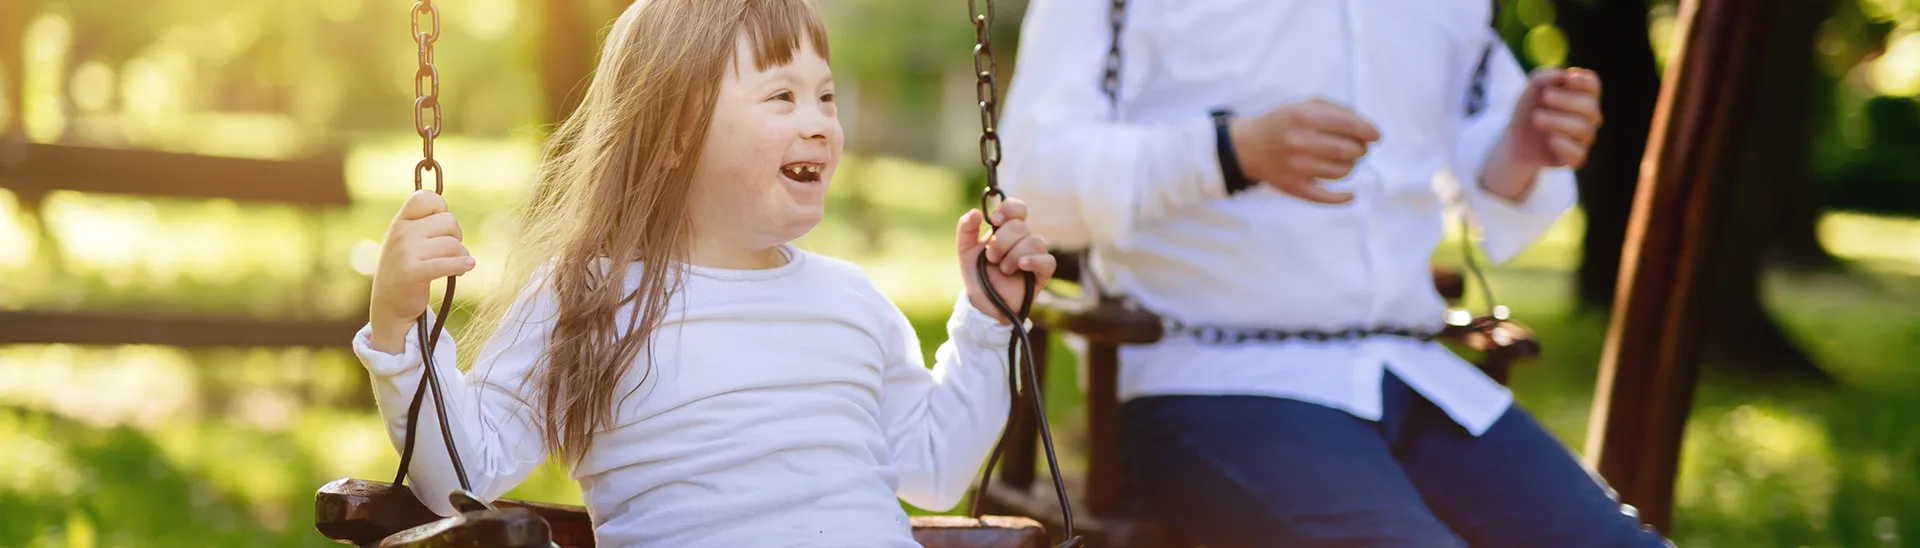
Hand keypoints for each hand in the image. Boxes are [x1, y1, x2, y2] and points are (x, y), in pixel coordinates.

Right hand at [368, 190, 474, 353]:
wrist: (388, 306)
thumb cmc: (405, 270)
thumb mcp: (406, 240)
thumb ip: (422, 224)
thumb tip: (447, 212)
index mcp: (400, 222)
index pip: (426, 197)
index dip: (442, 208)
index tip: (442, 227)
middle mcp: (401, 233)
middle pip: (449, 221)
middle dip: (457, 236)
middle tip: (451, 250)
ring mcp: (405, 253)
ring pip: (453, 244)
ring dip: (462, 256)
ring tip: (458, 266)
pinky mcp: (414, 273)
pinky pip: (448, 263)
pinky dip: (462, 265)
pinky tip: (467, 267)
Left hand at [955, 199, 1056, 324]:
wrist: (983, 303)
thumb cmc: (977, 274)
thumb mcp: (965, 250)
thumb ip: (966, 229)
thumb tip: (975, 212)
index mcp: (1006, 229)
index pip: (1017, 208)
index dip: (1009, 209)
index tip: (995, 220)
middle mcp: (1023, 239)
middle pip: (1021, 226)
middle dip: (1001, 241)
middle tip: (991, 257)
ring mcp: (1034, 255)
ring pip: (1035, 241)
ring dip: (1013, 255)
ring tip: (1003, 269)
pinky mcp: (1042, 273)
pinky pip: (1048, 261)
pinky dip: (1034, 261)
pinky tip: (1021, 266)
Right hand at [1228, 98, 1381, 203]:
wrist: (1246, 147)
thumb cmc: (1282, 124)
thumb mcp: (1304, 106)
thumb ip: (1336, 111)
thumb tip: (1367, 130)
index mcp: (1304, 117)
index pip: (1350, 125)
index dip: (1369, 131)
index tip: (1376, 136)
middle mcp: (1300, 141)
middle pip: (1350, 150)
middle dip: (1361, 150)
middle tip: (1358, 149)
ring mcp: (1296, 167)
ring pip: (1342, 172)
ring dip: (1350, 167)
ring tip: (1344, 161)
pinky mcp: (1294, 187)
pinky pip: (1326, 197)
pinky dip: (1343, 197)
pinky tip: (1351, 194)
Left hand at [1501, 67, 1602, 168]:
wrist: (1516, 138)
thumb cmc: (1530, 108)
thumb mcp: (1532, 88)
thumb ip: (1545, 76)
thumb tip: (1563, 76)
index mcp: (1583, 96)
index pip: (1594, 86)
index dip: (1584, 81)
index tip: (1567, 79)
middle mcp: (1589, 117)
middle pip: (1590, 107)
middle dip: (1567, 100)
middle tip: (1545, 96)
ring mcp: (1585, 138)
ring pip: (1583, 129)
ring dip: (1557, 121)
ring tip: (1536, 118)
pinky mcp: (1576, 157)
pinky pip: (1579, 154)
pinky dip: (1565, 145)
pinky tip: (1550, 139)